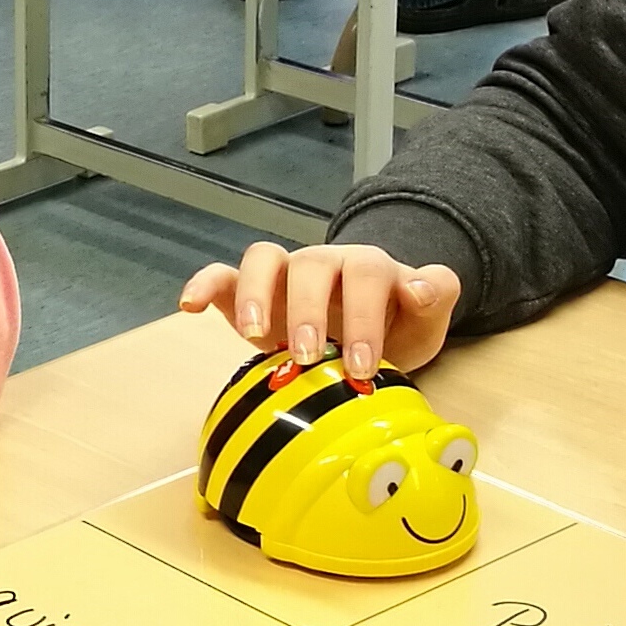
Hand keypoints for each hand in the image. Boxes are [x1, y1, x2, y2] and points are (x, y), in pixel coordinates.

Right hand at [180, 240, 460, 389]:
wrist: (366, 330)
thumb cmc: (393, 327)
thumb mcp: (425, 322)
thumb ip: (436, 296)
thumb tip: (421, 286)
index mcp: (370, 268)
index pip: (368, 274)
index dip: (365, 316)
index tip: (363, 365)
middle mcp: (324, 263)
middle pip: (312, 266)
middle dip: (310, 311)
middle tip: (308, 357)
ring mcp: (284, 275)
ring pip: (264, 260)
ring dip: (257, 294)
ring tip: (257, 335)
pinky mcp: (248, 292)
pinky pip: (222, 275)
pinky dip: (203, 284)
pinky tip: (189, 306)